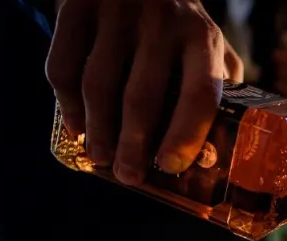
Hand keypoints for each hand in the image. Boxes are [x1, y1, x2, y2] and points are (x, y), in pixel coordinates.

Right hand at [46, 0, 242, 184]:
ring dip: (98, 130)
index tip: (170, 166)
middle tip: (129, 176)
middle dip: (133, 146)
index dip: (186, 135)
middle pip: (142, 97)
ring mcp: (117, 11)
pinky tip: (76, 125)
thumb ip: (219, 84)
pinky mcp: (78, 6)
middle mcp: (163, 22)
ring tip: (100, 158)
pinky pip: (64, 64)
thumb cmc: (178, 25)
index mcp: (202, 38)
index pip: (199, 93)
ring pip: (100, 84)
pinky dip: (66, 102)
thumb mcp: (208, 45)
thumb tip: (222, 146)